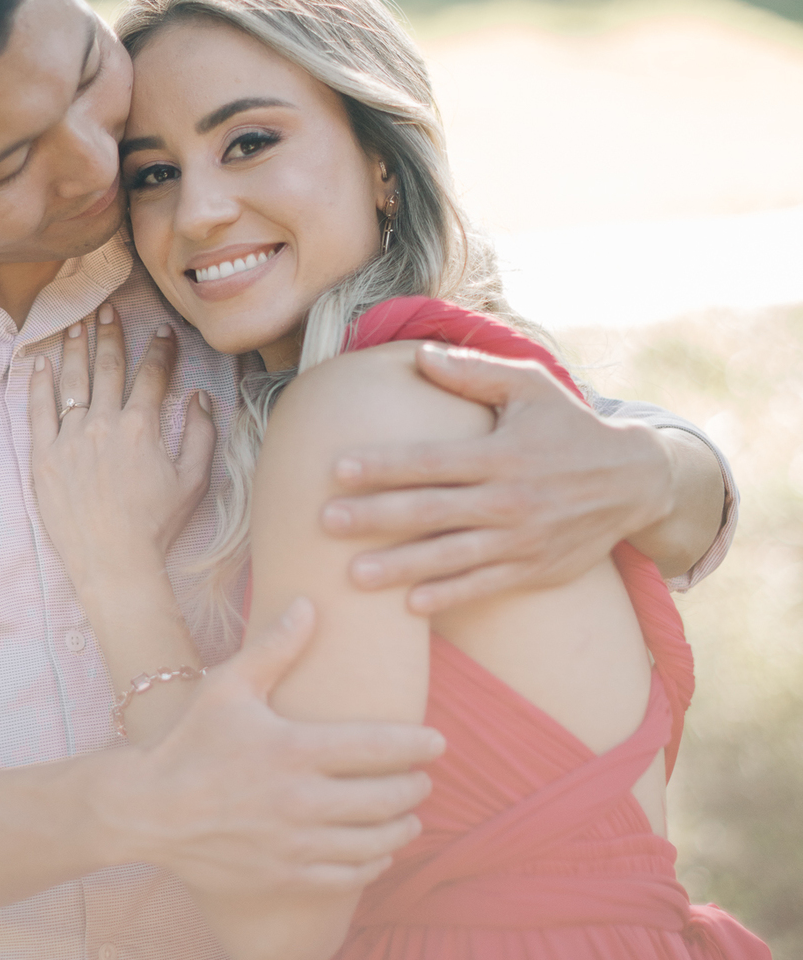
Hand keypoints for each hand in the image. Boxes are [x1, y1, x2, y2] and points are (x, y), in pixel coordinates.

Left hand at [28, 305, 215, 588]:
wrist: (114, 561)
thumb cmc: (157, 526)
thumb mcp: (194, 481)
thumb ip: (202, 434)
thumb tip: (199, 398)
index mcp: (142, 427)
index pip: (152, 375)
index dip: (159, 350)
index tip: (162, 331)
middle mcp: (104, 423)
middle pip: (108, 367)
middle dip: (110, 334)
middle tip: (107, 309)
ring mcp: (70, 438)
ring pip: (72, 381)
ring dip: (76, 348)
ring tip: (76, 324)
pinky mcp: (44, 457)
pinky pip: (38, 411)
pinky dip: (39, 384)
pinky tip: (41, 364)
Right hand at [97, 599, 444, 895]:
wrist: (147, 810)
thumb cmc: (189, 742)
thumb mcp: (228, 686)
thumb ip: (275, 648)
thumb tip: (310, 605)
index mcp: (295, 749)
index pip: (380, 748)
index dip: (418, 745)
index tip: (437, 742)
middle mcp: (302, 800)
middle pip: (388, 797)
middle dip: (416, 786)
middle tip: (422, 777)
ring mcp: (295, 844)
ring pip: (376, 842)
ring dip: (403, 827)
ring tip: (410, 815)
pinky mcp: (286, 877)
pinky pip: (350, 877)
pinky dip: (374, 863)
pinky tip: (379, 850)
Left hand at [322, 343, 674, 613]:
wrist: (635, 481)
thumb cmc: (569, 427)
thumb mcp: (531, 387)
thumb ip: (474, 372)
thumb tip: (421, 355)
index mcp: (502, 453)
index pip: (432, 460)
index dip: (384, 465)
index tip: (337, 468)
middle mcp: (510, 499)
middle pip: (431, 511)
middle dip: (375, 517)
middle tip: (324, 522)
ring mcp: (522, 539)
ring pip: (451, 557)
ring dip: (400, 566)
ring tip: (352, 574)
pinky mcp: (534, 569)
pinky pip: (485, 586)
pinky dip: (448, 595)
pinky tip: (410, 604)